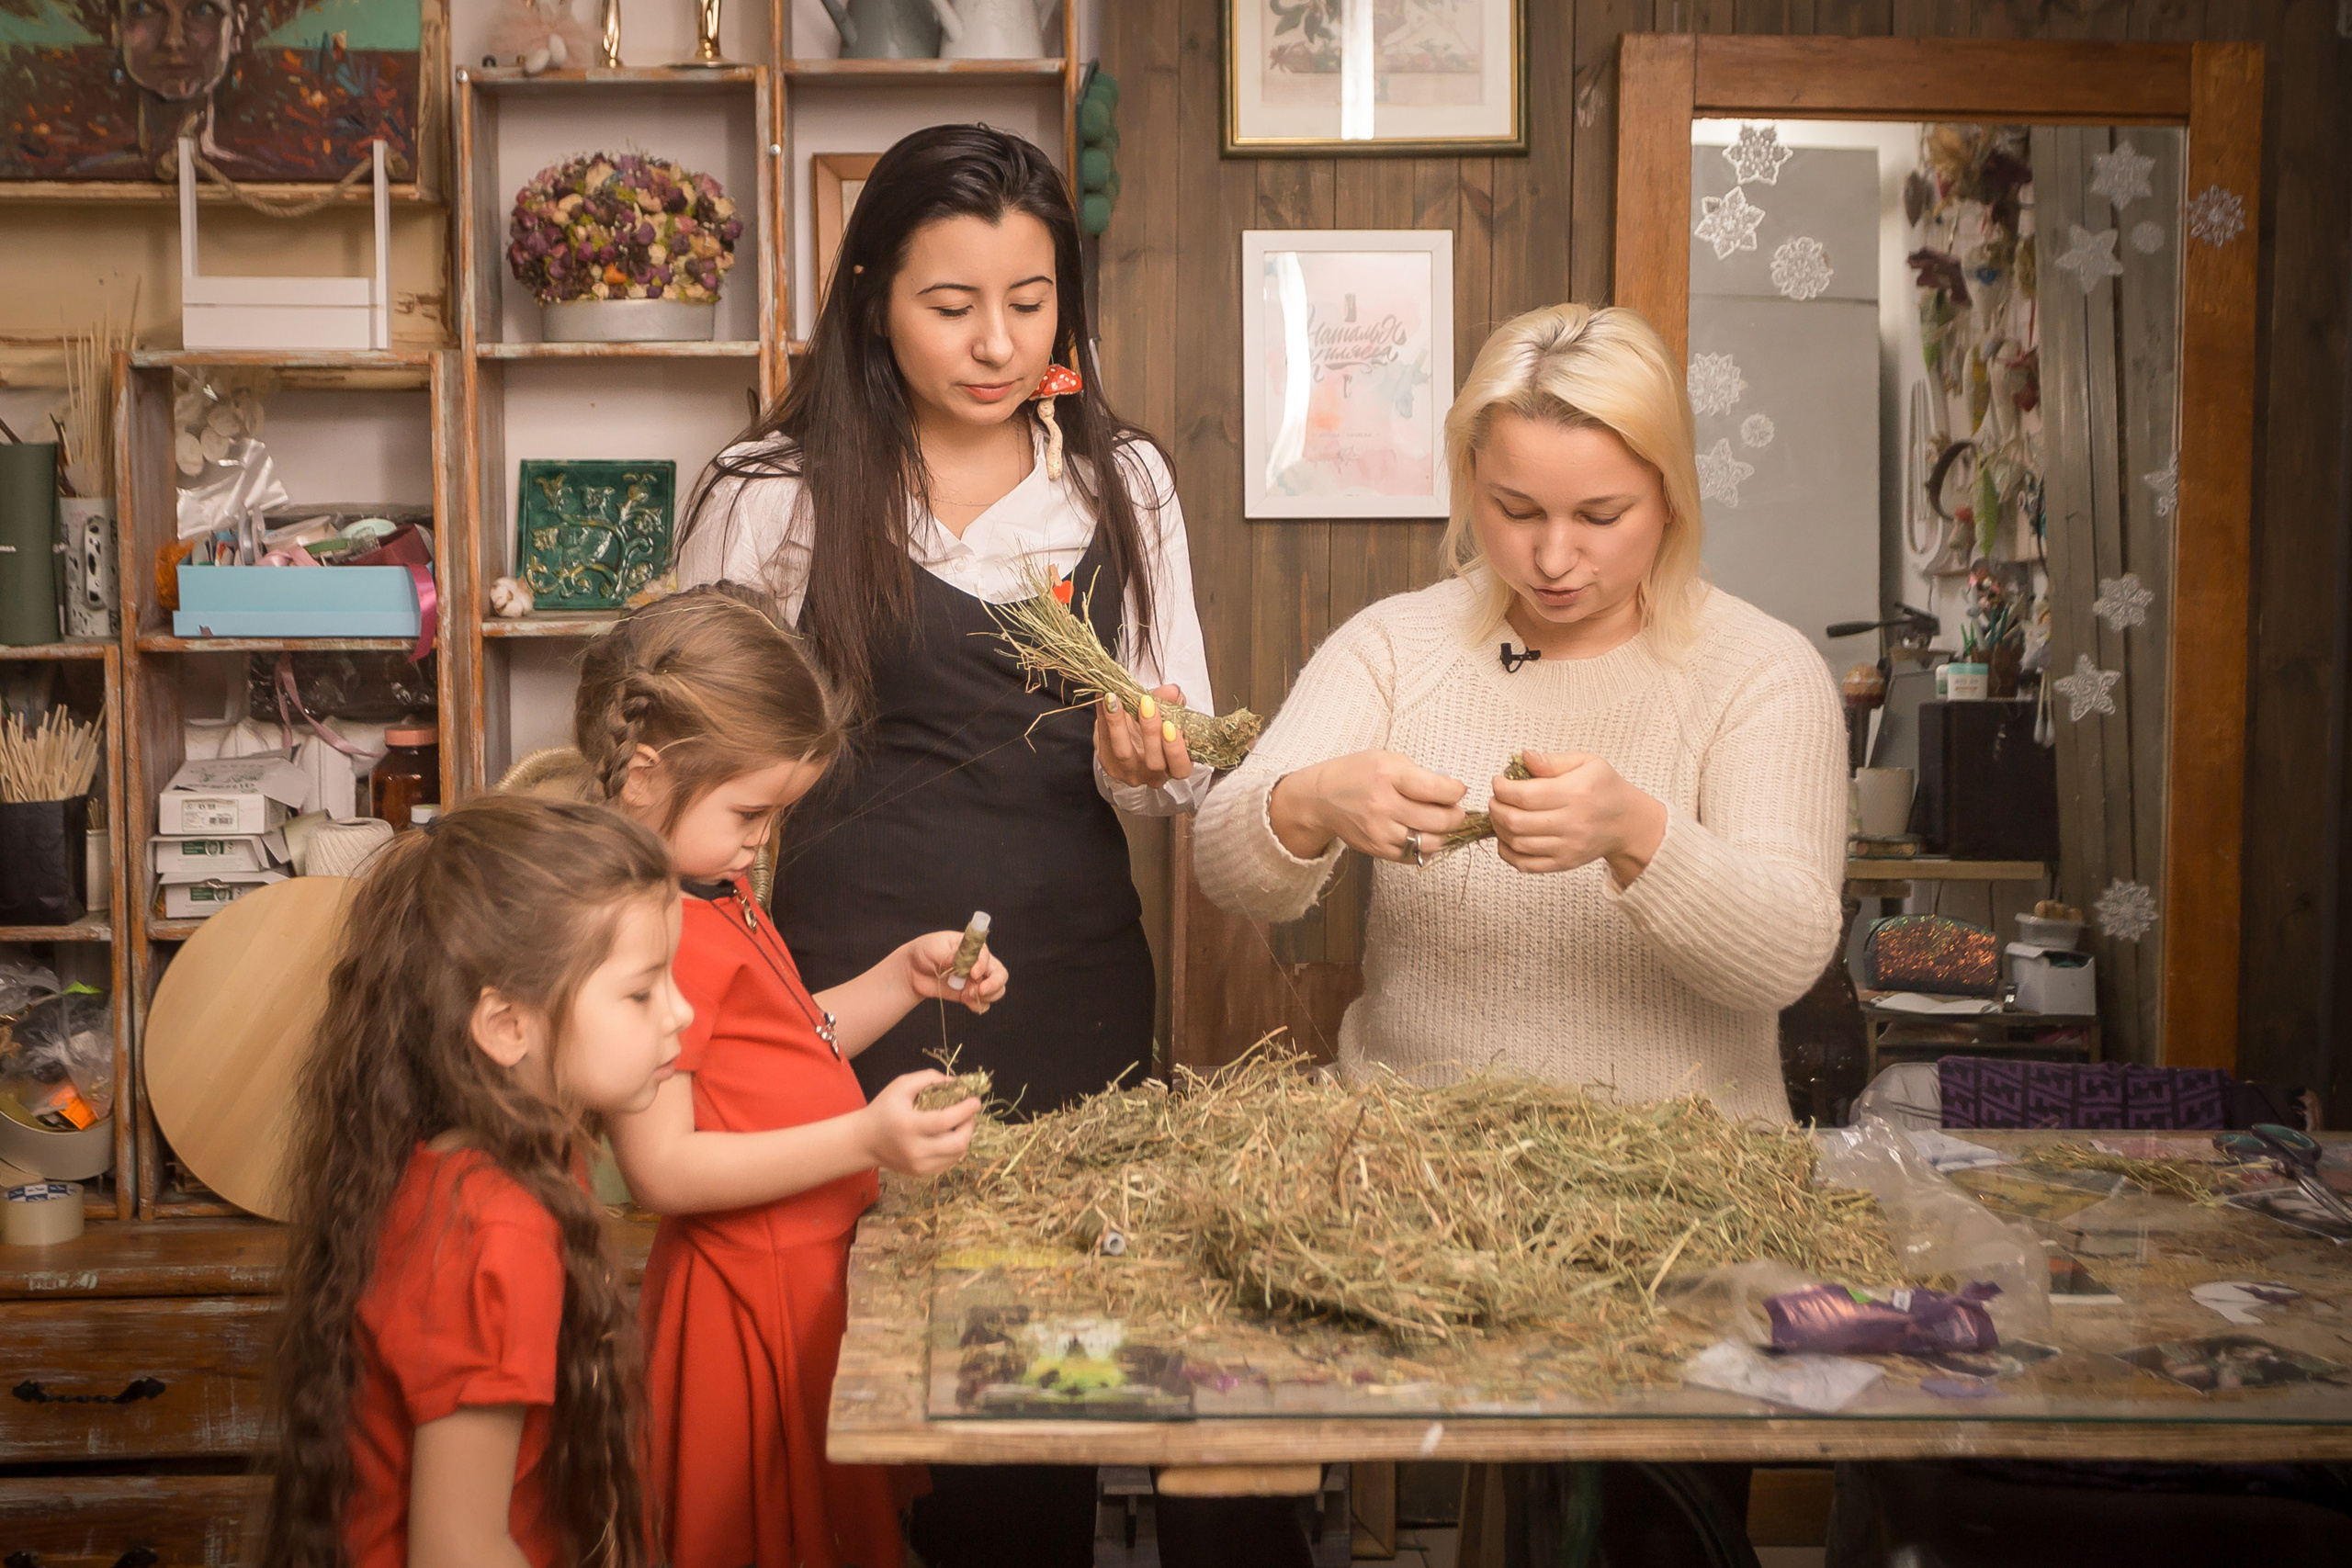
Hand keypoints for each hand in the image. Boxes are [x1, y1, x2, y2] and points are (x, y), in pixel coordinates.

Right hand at [862, 1071, 979, 1175]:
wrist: (864, 1141)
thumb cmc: (883, 1109)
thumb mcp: (900, 1086)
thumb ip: (928, 1078)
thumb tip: (955, 1083)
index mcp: (909, 1125)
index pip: (945, 1121)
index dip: (965, 1111)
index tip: (976, 1101)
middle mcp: (915, 1149)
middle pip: (957, 1143)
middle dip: (970, 1126)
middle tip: (969, 1114)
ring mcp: (919, 1165)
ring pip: (957, 1155)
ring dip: (965, 1137)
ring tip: (961, 1123)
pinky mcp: (921, 1173)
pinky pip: (949, 1162)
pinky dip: (956, 1148)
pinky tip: (951, 1136)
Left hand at [903, 929, 1007, 1013]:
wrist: (913, 971)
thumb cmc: (925, 952)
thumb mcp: (933, 949)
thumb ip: (947, 955)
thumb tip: (957, 961)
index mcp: (973, 947)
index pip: (986, 956)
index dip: (982, 965)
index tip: (972, 973)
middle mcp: (979, 963)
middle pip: (1000, 974)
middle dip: (994, 984)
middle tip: (980, 991)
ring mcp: (976, 980)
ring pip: (997, 990)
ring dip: (987, 997)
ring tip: (966, 996)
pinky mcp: (970, 995)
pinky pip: (984, 1004)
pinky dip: (979, 1006)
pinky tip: (966, 1002)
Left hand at [1096, 685, 1194, 789]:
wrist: (1127, 733)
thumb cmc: (1153, 727)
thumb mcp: (1165, 713)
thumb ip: (1171, 702)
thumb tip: (1172, 691)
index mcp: (1174, 765)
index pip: (1180, 767)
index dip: (1176, 750)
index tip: (1170, 725)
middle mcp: (1153, 774)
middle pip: (1153, 762)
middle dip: (1150, 731)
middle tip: (1147, 703)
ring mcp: (1128, 771)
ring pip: (1123, 752)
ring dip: (1119, 723)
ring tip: (1115, 698)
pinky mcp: (1107, 762)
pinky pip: (1104, 741)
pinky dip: (1103, 716)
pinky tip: (1103, 699)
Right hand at [1267, 750, 1466, 863]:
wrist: (1321, 798)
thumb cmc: (1357, 774)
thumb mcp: (1386, 759)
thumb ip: (1418, 773)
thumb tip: (1449, 792)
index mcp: (1388, 775)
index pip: (1436, 789)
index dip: (1456, 791)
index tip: (1458, 790)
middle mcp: (1383, 805)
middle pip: (1437, 820)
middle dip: (1455, 816)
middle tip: (1455, 810)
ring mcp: (1379, 831)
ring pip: (1429, 842)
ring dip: (1443, 835)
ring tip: (1440, 824)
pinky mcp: (1376, 849)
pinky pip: (1414, 856)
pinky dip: (1426, 848)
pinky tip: (1424, 836)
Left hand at [1487, 750, 1667, 882]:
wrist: (1628, 823)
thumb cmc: (1605, 788)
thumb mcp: (1586, 762)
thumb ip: (1552, 761)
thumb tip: (1523, 756)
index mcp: (1576, 793)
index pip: (1525, 795)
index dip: (1502, 789)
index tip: (1498, 781)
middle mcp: (1572, 823)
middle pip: (1516, 821)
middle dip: (1496, 808)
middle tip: (1496, 799)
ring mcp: (1568, 847)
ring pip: (1517, 843)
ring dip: (1499, 828)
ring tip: (1501, 815)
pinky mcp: (1564, 863)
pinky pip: (1525, 864)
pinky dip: (1507, 852)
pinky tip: (1507, 837)